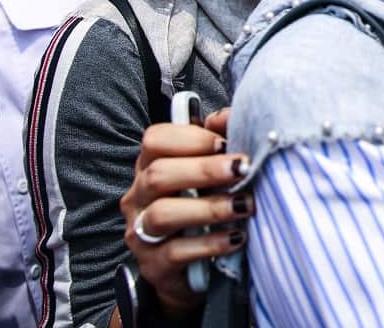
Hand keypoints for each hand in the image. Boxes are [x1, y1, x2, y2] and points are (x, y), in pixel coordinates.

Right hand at [119, 109, 253, 316]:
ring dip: (209, 207)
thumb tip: (230, 116)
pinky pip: (176, 252)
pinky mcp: (153, 265)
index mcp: (150, 165)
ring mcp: (141, 231)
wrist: (190, 268)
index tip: (226, 143)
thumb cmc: (202, 206)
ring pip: (163, 214)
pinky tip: (236, 237)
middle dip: (205, 170)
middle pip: (158, 175)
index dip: (190, 138)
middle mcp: (139, 196)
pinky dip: (210, 243)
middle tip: (243, 169)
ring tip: (244, 205)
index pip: (154, 140)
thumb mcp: (210, 172)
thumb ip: (218, 140)